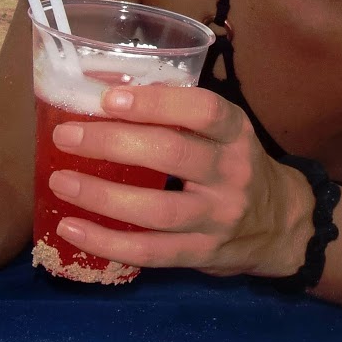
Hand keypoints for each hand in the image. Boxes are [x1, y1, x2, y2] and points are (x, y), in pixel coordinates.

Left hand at [48, 85, 311, 278]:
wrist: (280, 225)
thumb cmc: (233, 166)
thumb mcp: (223, 133)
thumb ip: (178, 116)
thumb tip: (101, 87)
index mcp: (235, 132)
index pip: (203, 110)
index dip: (156, 102)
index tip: (109, 98)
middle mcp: (231, 172)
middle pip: (172, 154)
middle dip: (113, 143)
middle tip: (67, 136)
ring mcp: (218, 218)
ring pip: (157, 210)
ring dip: (102, 196)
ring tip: (61, 182)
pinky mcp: (202, 254)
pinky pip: (150, 252)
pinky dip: (106, 242)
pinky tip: (70, 229)